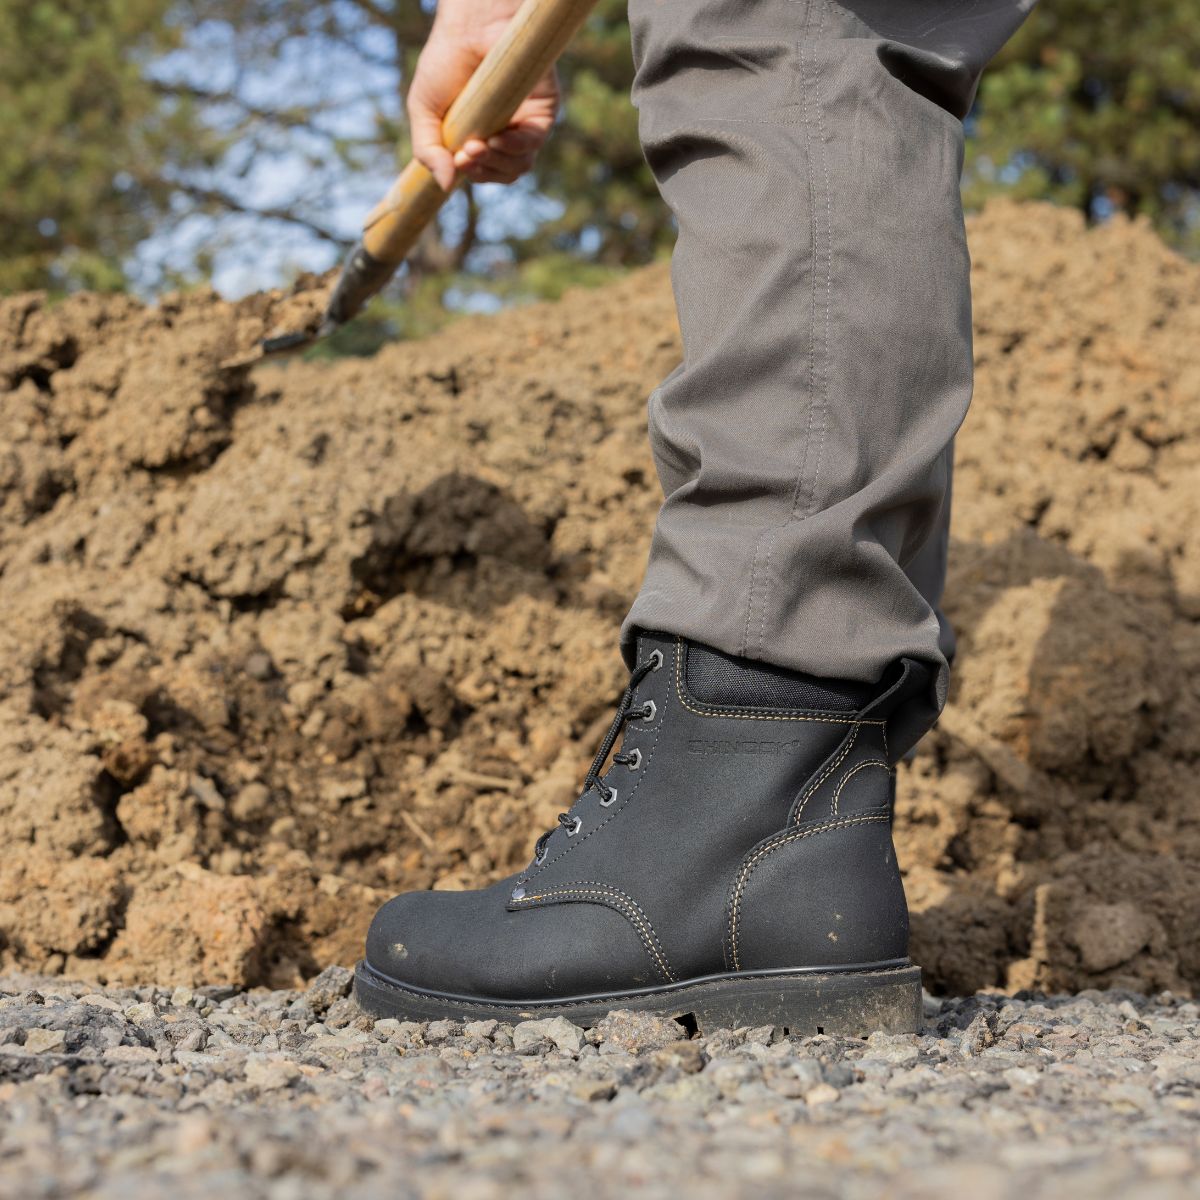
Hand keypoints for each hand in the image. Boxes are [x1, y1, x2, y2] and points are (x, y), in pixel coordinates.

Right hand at [407, 1, 560, 190]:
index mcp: (481, 138)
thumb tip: (445, 186)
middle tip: (465, 154)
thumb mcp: (423, 112)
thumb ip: (428, 151)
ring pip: (520, 165)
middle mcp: (506, 134)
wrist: (467, 26)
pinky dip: (515, 148)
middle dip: (483, 172)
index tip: (457, 161)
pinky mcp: (543, 110)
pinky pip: (534, 143)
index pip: (485, 173)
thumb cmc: (444, 63)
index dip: (474, 175)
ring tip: (476, 146)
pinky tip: (497, 140)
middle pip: (504, 173)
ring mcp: (526, 124)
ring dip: (497, 163)